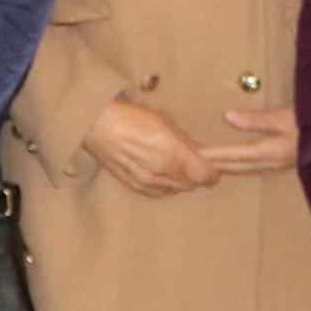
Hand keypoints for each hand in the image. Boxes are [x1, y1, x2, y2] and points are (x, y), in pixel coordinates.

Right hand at [86, 97, 216, 199]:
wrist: (99, 125)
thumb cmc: (132, 117)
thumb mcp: (165, 121)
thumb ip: (185, 140)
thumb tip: (200, 152)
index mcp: (176, 153)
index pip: (207, 176)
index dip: (212, 173)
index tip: (210, 167)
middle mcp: (164, 171)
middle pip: (193, 184)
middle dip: (195, 175)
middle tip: (189, 163)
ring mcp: (148, 181)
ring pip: (176, 190)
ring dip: (179, 181)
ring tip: (170, 165)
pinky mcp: (135, 186)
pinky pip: (159, 193)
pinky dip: (163, 186)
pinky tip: (157, 171)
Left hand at [199, 106, 301, 174]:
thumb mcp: (283, 117)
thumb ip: (256, 119)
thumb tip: (228, 117)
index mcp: (270, 152)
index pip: (235, 155)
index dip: (214, 155)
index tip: (196, 154)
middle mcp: (271, 163)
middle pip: (237, 166)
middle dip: (215, 165)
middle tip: (193, 163)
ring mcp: (277, 165)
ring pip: (244, 169)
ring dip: (225, 168)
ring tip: (208, 166)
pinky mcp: (281, 162)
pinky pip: (252, 168)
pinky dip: (238, 166)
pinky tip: (235, 164)